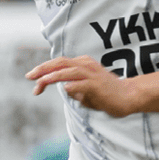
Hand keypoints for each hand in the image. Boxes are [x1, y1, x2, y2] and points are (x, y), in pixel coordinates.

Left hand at [27, 55, 142, 116]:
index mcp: (83, 64)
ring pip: (67, 71)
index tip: (32, 79)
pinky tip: (63, 88)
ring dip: (52, 76)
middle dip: (42, 69)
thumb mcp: (87, 90)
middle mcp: (86, 65)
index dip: (44, 69)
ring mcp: (92, 74)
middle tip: (29, 76)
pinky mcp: (97, 85)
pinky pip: (81, 84)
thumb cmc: (108, 94)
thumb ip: (75, 89)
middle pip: (59, 63)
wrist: (129, 96)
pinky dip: (71, 85)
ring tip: (39, 83)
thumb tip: (65, 89)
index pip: (59, 64)